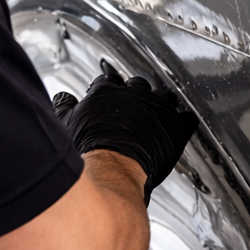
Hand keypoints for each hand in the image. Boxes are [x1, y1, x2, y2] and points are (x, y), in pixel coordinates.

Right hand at [52, 60, 198, 204]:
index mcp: (108, 91)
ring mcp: (157, 108)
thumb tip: (62, 98)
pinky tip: (182, 123)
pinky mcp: (175, 127)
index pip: (111, 81)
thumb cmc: (89, 149)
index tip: (112, 97)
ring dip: (162, 103)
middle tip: (133, 108)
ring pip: (164, 96)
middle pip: (138, 86)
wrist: (112, 168)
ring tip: (159, 113)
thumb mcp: (67, 123)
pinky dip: (184, 121)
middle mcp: (134, 94)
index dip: (111, 90)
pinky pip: (186, 118)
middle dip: (136, 95)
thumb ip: (64, 106)